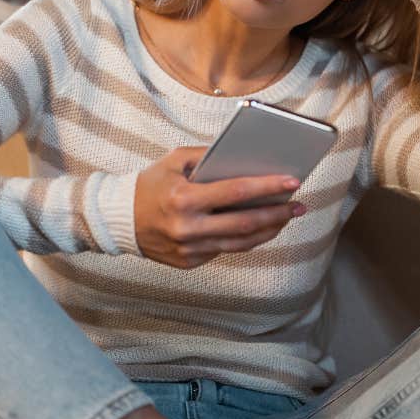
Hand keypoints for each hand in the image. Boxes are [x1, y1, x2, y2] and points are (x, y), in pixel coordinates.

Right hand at [134, 146, 305, 268]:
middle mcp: (188, 227)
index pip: (236, 192)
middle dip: (277, 213)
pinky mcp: (190, 262)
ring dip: (268, 230)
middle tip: (299, 205)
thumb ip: (207, 156)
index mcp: (184, 199)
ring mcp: (189, 249)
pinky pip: (226, 250)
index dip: (267, 187)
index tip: (292, 181)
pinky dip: (247, 239)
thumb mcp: (174, 161)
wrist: (120, 221)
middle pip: (245, 222)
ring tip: (287, 217)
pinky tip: (262, 227)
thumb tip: (244, 158)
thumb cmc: (150, 184)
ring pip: (240, 243)